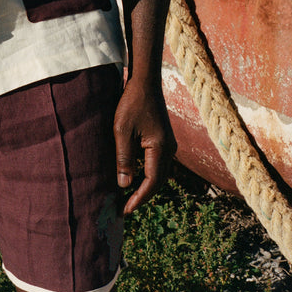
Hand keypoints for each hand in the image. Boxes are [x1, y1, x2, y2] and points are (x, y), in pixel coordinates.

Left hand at [113, 75, 176, 215]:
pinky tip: (135, 177)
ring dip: (146, 186)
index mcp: (160, 149)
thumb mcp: (122, 131)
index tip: (125, 210)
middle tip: (125, 208)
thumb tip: (124, 185)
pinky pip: (157, 163)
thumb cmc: (131, 103)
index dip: (139, 199)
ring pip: (159, 174)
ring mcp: (168, 144)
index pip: (152, 183)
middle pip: (158, 182)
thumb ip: (124, 159)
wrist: (145, 81)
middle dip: (143, 197)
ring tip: (128, 197)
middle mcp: (169, 149)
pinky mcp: (163, 139)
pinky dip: (147, 174)